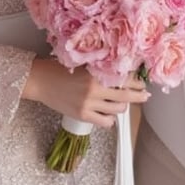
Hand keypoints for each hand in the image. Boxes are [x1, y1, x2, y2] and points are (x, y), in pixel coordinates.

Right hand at [22, 59, 148, 127]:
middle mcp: (95, 88)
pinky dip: (110, 119)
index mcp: (96, 71)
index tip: (142, 81)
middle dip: (139, 95)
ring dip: (123, 106)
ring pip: (118, 109)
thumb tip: (121, 71)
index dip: (137, 80)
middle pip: (126, 95)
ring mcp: (89, 103)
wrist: (40, 80)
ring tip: (122, 103)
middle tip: (144, 94)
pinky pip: (106, 121)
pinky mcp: (83, 115)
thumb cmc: (59, 69)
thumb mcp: (82, 63)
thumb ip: (100, 67)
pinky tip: (109, 114)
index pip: (125, 77)